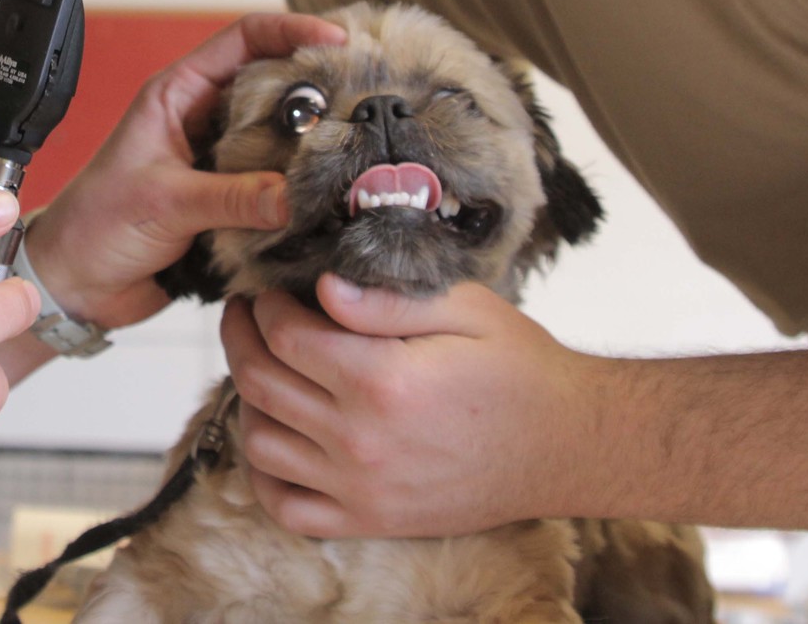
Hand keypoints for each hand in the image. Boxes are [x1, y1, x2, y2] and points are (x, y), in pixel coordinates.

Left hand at [23, 12, 346, 330]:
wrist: (73, 286)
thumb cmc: (93, 227)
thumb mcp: (164, 202)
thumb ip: (231, 198)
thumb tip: (296, 194)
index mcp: (178, 95)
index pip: (244, 39)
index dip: (292, 31)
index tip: (337, 40)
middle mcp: (204, 122)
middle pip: (275, 87)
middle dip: (320, 89)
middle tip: (366, 98)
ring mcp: (219, 163)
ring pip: (282, 140)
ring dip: (315, 147)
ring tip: (359, 152)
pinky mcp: (230, 204)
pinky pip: (278, 189)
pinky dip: (303, 193)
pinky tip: (332, 200)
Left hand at [221, 278, 598, 537]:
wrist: (566, 444)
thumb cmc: (519, 368)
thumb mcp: (464, 309)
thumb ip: (385, 300)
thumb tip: (322, 288)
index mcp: (381, 379)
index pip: (283, 336)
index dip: (265, 306)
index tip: (269, 291)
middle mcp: (360, 438)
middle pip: (260, 383)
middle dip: (240, 338)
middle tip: (244, 316)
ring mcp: (361, 487)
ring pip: (261, 443)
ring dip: (247, 400)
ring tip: (261, 368)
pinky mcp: (370, 520)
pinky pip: (288, 507)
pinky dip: (264, 475)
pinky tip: (274, 438)